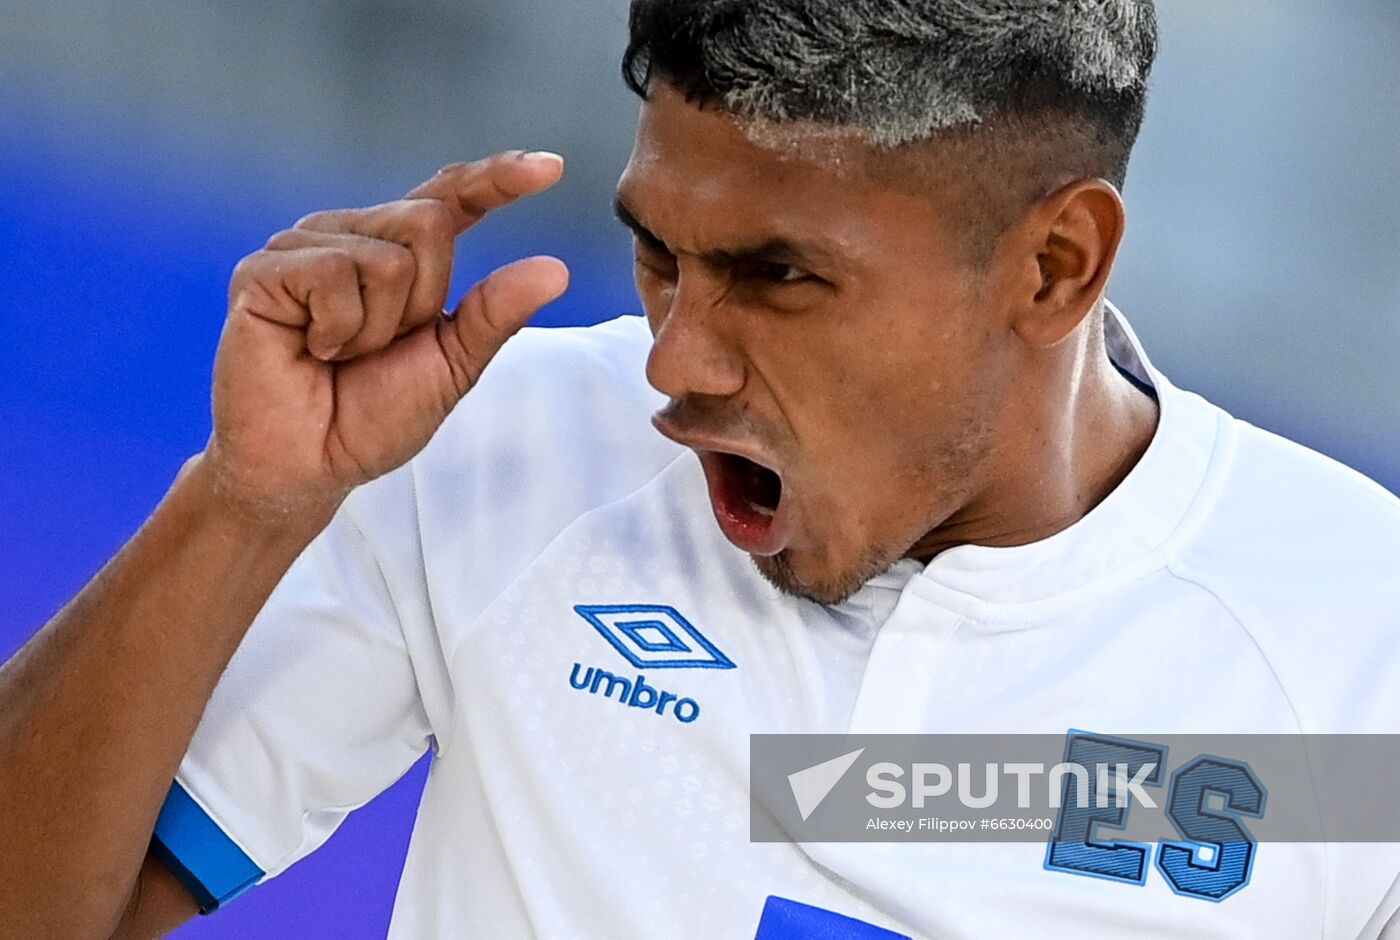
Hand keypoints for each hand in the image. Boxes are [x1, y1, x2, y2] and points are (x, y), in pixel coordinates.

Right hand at [204, 151, 569, 521]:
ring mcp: (303, 247)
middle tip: (380, 348)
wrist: (309, 464)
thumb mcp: (452, 365)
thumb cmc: (371, 416)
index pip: (452, 198)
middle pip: (430, 223)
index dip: (498, 179)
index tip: (553, 168)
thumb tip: (557, 270)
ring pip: (386, 255)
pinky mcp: (263, 269)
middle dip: (423, 301)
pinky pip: (333, 273)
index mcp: (397, 252)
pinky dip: (339, 328)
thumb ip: (495, 314)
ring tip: (340, 353)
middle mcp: (351, 235)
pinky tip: (311, 348)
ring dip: (377, 326)